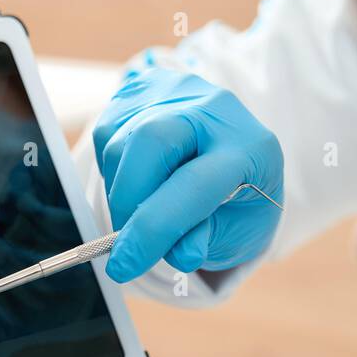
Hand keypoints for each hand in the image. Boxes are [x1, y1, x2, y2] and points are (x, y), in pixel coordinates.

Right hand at [92, 67, 283, 282]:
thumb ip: (205, 241)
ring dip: (119, 190)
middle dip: (127, 199)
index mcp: (249, 148)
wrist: (233, 155)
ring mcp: (176, 92)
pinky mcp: (143, 90)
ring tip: (144, 207)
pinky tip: (139, 179)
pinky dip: (113, 170)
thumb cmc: (236, 202)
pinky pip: (107, 133)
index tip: (123, 266)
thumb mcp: (234, 233)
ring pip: (120, 141)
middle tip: (126, 236)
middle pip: (150, 141)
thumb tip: (178, 254)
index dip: (152, 231)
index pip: (193, 185)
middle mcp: (214, 109)